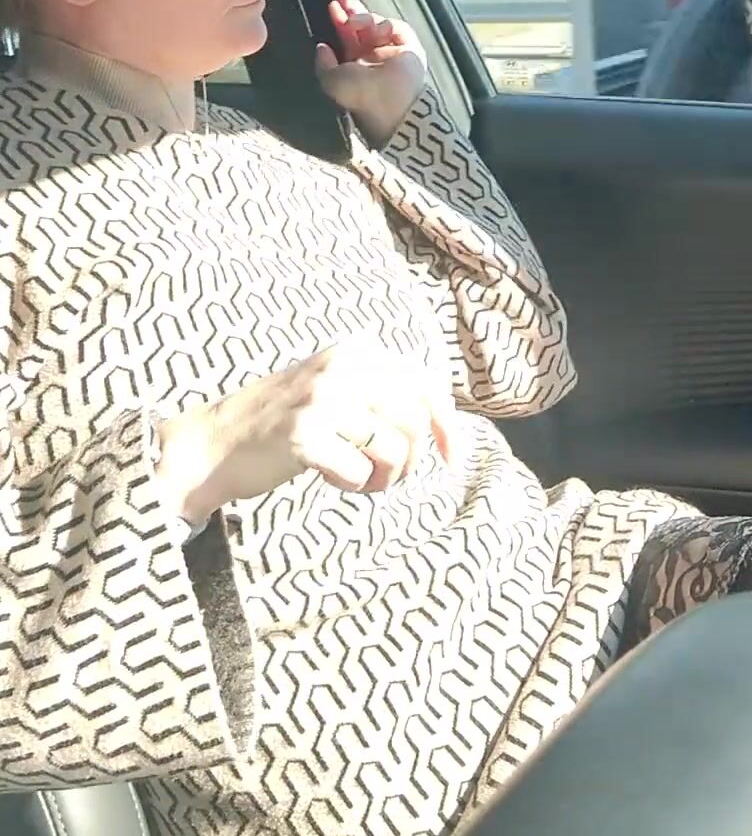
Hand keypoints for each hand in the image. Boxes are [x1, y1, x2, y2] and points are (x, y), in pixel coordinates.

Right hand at [155, 337, 453, 527]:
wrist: (214, 443)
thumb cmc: (284, 424)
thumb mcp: (336, 388)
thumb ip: (381, 392)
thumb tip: (442, 422)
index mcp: (356, 350)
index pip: (425, 383)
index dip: (447, 425)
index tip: (453, 460)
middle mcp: (343, 365)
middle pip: (414, 420)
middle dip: (409, 461)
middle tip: (382, 477)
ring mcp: (322, 397)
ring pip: (394, 449)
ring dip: (382, 478)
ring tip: (355, 477)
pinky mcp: (305, 434)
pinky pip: (359, 472)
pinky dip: (351, 484)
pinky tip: (326, 475)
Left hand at [315, 0, 426, 145]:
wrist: (393, 102)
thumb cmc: (361, 95)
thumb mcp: (331, 81)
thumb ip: (323, 64)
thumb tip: (321, 47)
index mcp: (355, 65)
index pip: (346, 36)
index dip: (338, 20)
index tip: (331, 5)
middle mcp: (373, 55)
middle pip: (361, 24)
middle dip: (351, 7)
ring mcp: (391, 49)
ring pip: (376, 22)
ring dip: (364, 18)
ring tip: (354, 23)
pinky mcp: (409, 45)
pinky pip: (395, 26)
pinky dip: (385, 25)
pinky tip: (379, 31)